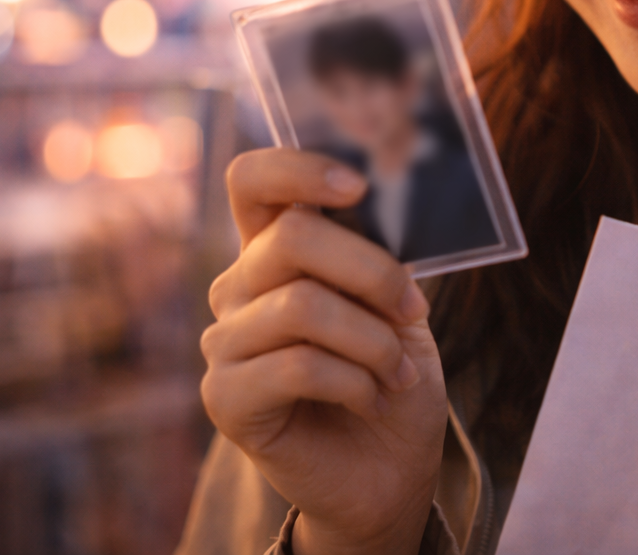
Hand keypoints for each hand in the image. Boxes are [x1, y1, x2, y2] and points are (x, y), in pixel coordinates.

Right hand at [200, 148, 448, 554]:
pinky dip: (354, 381)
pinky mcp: (224, 398)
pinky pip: (297, 366)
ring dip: (373, 341)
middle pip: (291, 239)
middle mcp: (239, 287)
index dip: (297, 169)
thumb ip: (378, 256)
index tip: (357, 186)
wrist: (390, 466)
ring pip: (302, 306)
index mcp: (276, 249)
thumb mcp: (398, 304)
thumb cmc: (393, 375)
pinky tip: (371, 400)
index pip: (253, 182)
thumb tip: (378, 211)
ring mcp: (225, 342)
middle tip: (413, 310)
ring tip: (399, 372)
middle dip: (373, 271)